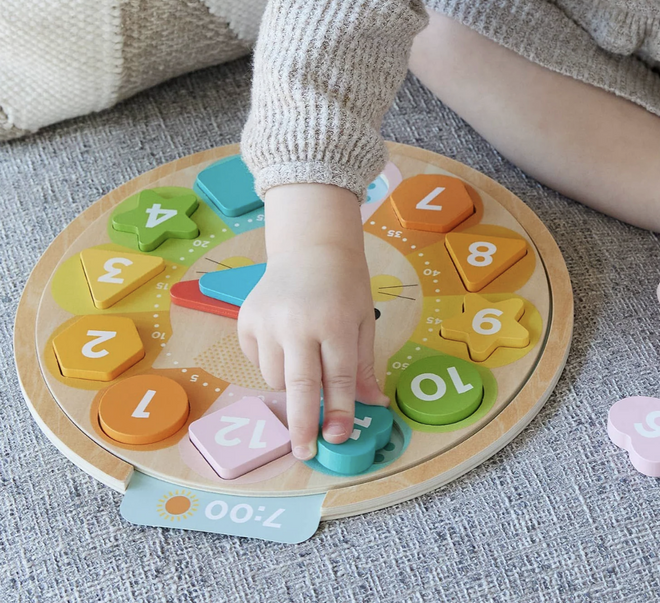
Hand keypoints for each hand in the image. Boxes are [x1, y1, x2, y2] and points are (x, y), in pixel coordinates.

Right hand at [237, 182, 388, 460]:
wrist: (311, 248)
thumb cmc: (345, 285)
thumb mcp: (364, 321)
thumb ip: (363, 366)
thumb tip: (373, 405)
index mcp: (335, 321)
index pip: (338, 377)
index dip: (340, 411)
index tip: (339, 438)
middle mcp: (298, 323)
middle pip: (300, 386)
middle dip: (303, 424)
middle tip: (305, 452)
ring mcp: (268, 322)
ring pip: (275, 378)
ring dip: (291, 385)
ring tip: (306, 358)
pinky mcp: (246, 321)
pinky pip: (258, 361)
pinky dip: (272, 363)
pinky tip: (286, 340)